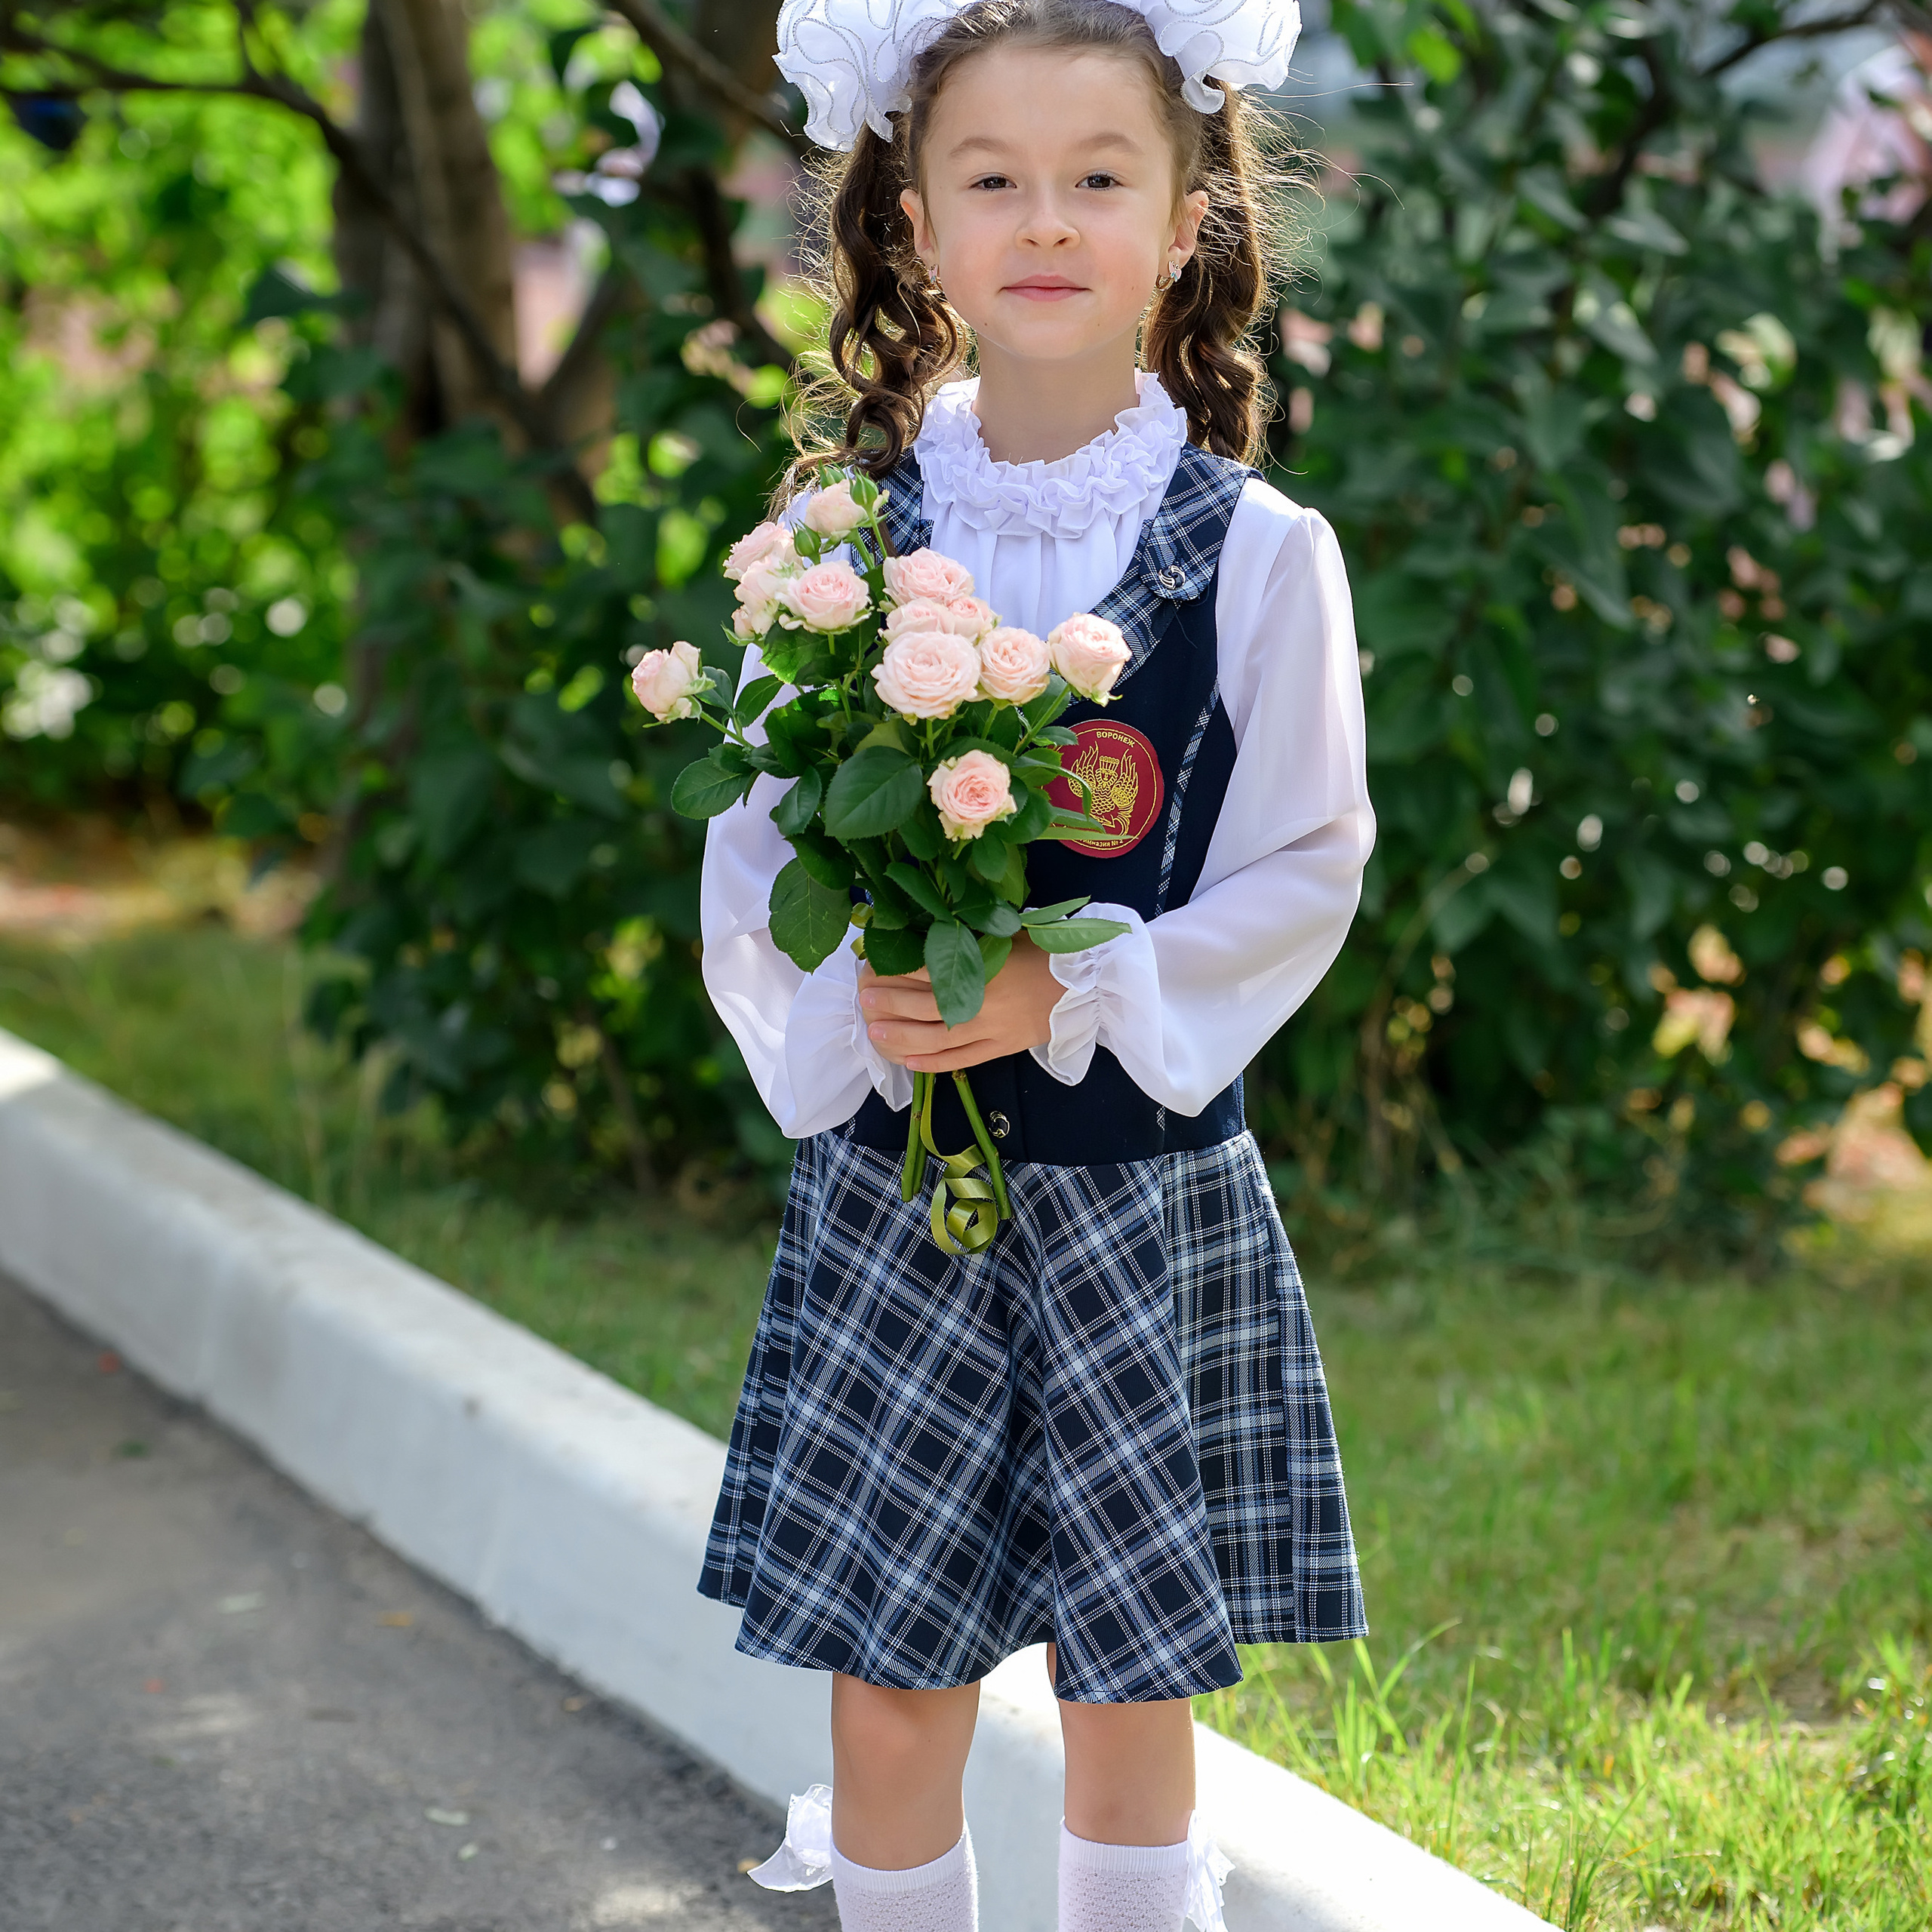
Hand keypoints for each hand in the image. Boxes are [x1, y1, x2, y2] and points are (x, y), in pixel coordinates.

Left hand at [859, 932, 1061, 1072]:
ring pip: (939, 1038)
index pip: (933, 968)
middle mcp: (984, 1001)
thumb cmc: (1045, 954)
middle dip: (892, 1003)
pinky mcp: (1001, 1048)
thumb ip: (972, 939)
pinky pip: (961, 1060)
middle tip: (865, 1000)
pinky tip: (909, 1061)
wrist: (1085, 986)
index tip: (876, 965)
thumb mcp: (1007, 936)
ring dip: (903, 1036)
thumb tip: (932, 933)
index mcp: (986, 967)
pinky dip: (933, 1063)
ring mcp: (992, 1029)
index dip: (900, 968)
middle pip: (927, 1006)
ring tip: (875, 1031)